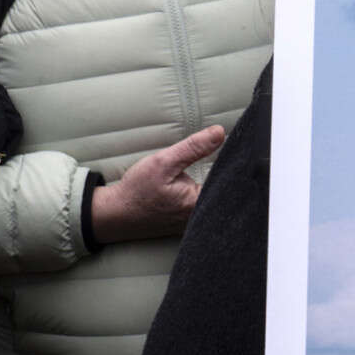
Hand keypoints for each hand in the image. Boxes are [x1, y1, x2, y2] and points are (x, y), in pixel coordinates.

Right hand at [89, 123, 227, 244]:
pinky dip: (207, 191)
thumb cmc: (137, 190)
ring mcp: (194, 222)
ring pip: (215, 199)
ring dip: (217, 182)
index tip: (239, 148)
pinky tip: (204, 180)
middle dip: (228, 173)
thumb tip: (219, 132)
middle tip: (233, 153)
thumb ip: (193, 147)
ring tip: (221, 165)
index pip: (230, 183)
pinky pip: (204, 206)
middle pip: (224, 192)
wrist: (115, 213)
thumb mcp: (163, 162)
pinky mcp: (187, 222)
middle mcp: (200, 217)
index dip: (237, 165)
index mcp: (198, 204)